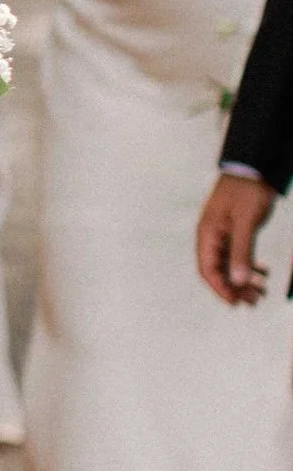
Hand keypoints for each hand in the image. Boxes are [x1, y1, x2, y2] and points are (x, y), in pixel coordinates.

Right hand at [199, 170, 276, 305]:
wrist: (255, 167)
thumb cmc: (247, 190)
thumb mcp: (246, 223)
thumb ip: (242, 251)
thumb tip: (239, 281)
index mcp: (207, 234)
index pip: (208, 270)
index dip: (220, 289)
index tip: (236, 303)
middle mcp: (211, 237)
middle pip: (218, 271)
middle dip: (234, 288)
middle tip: (253, 301)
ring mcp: (222, 234)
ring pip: (230, 265)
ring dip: (243, 280)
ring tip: (260, 292)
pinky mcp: (234, 231)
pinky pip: (238, 256)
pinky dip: (249, 267)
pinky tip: (262, 273)